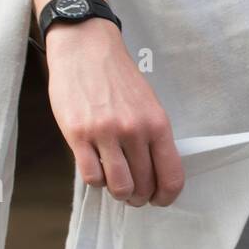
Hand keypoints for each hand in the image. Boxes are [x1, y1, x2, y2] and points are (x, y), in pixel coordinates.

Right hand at [44, 17, 184, 205]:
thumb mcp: (148, 104)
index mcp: (157, 124)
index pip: (171, 175)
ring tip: (117, 187)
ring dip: (119, 193)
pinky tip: (97, 170)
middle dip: (140, 198)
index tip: (160, 200)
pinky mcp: (77, 135)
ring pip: (119, 186)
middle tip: (134, 195)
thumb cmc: (118, 78)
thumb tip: (155, 172)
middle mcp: (134, 130)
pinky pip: (91, 176)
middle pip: (144, 185)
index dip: (167, 196)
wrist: (86, 48)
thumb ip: (153, 137)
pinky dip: (96, 181)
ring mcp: (105, 133)